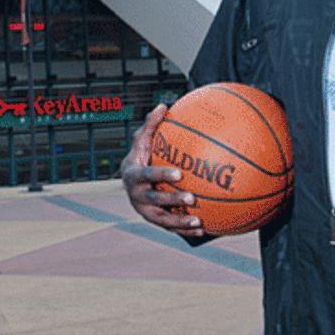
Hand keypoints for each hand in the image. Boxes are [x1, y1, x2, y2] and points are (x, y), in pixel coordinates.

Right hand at [121, 104, 205, 237]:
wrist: (132, 182)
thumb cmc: (141, 156)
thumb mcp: (142, 141)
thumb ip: (151, 125)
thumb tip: (163, 105)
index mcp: (133, 176)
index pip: (147, 176)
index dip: (161, 175)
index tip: (179, 174)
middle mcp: (137, 196)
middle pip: (154, 201)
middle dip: (172, 201)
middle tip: (192, 198)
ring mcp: (145, 211)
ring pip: (162, 219)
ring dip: (180, 222)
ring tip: (198, 221)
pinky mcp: (155, 220)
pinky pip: (170, 227)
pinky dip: (185, 230)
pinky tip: (203, 229)